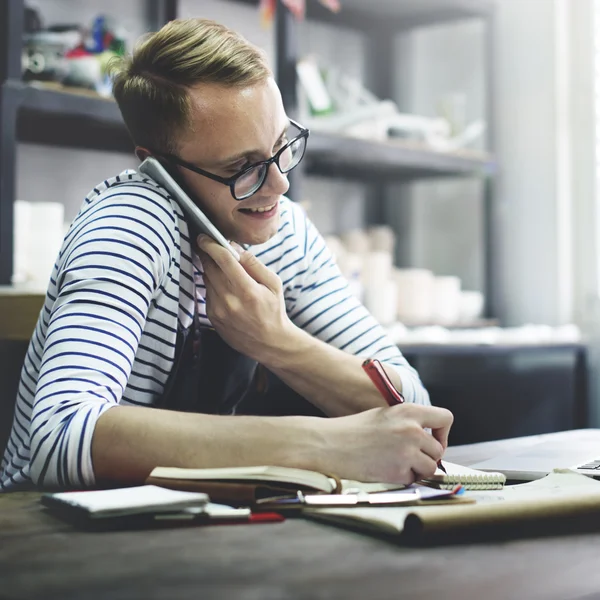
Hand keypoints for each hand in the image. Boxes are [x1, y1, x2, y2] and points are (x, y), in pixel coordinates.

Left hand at [197, 235, 295, 361]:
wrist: (270, 343)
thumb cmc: (274, 310)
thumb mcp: (274, 284)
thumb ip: (253, 264)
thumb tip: (234, 247)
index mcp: (247, 291)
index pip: (223, 260)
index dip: (211, 245)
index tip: (204, 236)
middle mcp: (229, 301)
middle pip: (209, 268)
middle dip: (207, 254)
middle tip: (207, 244)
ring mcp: (218, 310)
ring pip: (206, 279)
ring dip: (210, 269)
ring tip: (221, 268)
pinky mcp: (212, 317)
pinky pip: (207, 293)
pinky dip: (212, 285)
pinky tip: (224, 287)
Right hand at [323, 404, 453, 484]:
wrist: (331, 444)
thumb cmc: (354, 430)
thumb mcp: (385, 415)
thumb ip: (408, 422)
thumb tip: (427, 437)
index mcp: (408, 411)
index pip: (445, 418)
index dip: (442, 432)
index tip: (432, 440)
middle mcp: (412, 430)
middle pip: (438, 450)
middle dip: (427, 456)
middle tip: (408, 457)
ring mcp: (407, 452)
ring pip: (430, 467)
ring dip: (417, 469)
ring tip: (395, 462)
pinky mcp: (399, 471)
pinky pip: (413, 479)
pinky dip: (402, 478)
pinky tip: (385, 468)